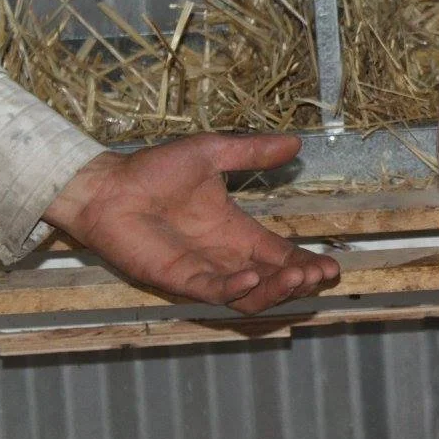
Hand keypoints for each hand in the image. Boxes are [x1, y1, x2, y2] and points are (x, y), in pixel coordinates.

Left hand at [44, 133, 340, 313]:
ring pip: (248, 296)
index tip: (332, 266)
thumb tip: (297, 143)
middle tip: (320, 275)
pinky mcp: (176, 278)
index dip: (306, 263)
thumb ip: (253, 152)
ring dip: (275, 291)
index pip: (280, 255)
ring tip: (296, 277)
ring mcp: (202, 271)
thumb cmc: (153, 170)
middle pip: (273, 281)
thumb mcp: (213, 153)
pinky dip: (236, 287)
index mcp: (236, 232)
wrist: (106, 185)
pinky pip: (213, 291)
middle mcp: (224, 257)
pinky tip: (253, 275)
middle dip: (300, 282)